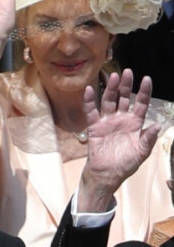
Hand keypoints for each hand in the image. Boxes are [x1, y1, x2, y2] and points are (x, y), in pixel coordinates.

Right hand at [78, 69, 160, 211]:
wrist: (107, 174)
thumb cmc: (126, 164)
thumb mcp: (142, 152)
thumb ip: (149, 138)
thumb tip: (158, 124)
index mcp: (135, 123)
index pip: (140, 103)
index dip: (144, 92)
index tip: (146, 79)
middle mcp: (121, 119)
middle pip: (124, 98)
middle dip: (126, 85)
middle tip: (127, 72)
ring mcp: (107, 122)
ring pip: (108, 101)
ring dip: (110, 89)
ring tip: (112, 76)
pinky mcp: (94, 127)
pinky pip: (91, 112)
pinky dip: (89, 101)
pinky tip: (89, 90)